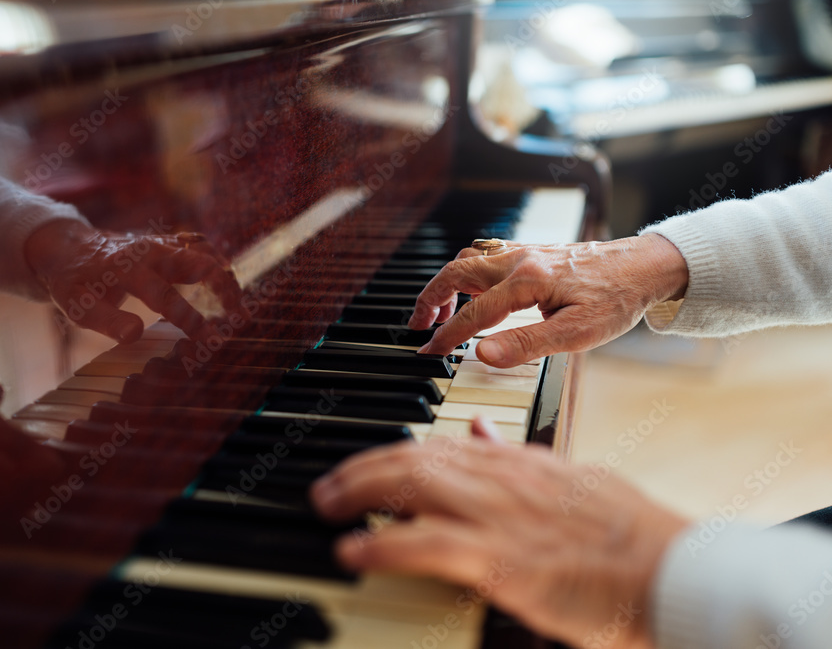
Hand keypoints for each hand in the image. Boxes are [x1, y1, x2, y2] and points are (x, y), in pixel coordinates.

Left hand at [24, 219, 244, 342]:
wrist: (72, 247)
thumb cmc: (75, 282)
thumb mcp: (77, 305)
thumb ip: (106, 320)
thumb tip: (135, 335)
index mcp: (128, 268)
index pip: (165, 296)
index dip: (189, 319)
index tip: (210, 340)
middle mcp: (152, 251)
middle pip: (200, 263)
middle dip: (225, 289)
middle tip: (240, 318)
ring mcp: (163, 243)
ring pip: (206, 252)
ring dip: (227, 277)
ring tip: (240, 306)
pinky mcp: (170, 242)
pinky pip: (202, 246)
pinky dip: (220, 263)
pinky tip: (229, 285)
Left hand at [310, 418, 688, 648]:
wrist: (674, 570)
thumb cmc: (630, 535)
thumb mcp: (573, 476)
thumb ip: (521, 454)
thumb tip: (480, 429)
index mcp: (519, 461)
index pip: (440, 443)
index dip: (395, 452)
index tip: (369, 465)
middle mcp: (502, 479)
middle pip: (413, 457)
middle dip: (362, 469)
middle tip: (330, 486)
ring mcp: (498, 515)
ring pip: (410, 486)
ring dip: (358, 492)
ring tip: (326, 505)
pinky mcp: (501, 559)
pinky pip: (425, 544)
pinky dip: (381, 542)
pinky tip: (352, 548)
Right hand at [408, 234, 687, 366]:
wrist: (645, 267)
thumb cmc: (617, 300)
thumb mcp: (576, 334)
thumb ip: (525, 345)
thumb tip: (482, 355)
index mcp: (526, 282)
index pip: (471, 313)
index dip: (446, 336)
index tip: (428, 353)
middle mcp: (518, 260)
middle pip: (455, 272)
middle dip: (429, 299)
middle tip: (417, 325)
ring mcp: (523, 251)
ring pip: (468, 259)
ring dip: (446, 283)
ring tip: (438, 310)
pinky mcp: (532, 250)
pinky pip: (486, 255)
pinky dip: (466, 272)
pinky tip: (472, 291)